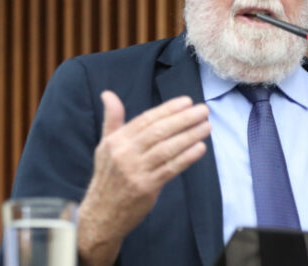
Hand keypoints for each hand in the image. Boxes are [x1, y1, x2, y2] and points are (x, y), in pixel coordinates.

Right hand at [77, 91, 210, 265]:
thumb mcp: (105, 146)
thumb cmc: (108, 176)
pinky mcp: (146, 187)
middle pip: (159, 132)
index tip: (187, 101)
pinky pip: (170, 168)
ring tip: (206, 126)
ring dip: (190, 136)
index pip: (146, 120)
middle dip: (184, 119)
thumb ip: (112, 120)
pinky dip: (187, 157)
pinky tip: (200, 148)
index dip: (168, 109)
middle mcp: (124, 154)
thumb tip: (108, 94)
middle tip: (204, 110)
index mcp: (117, 141)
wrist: (101, 214)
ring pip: (167, 149)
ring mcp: (135, 171)